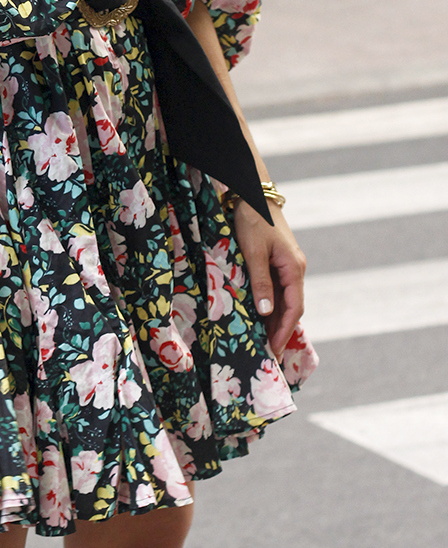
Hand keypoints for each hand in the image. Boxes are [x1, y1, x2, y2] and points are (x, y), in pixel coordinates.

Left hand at [232, 202, 306, 359]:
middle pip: (291, 307)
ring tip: (264, 342)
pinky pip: (277, 289)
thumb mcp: (253, 252)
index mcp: (294, 268)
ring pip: (284, 300)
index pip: (294, 308)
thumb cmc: (253, 220)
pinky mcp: (277, 261)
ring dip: (275, 320)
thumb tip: (268, 313)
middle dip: (280, 331)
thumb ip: (261, 282)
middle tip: (270, 355)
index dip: (284, 331)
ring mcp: (287, 265)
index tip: (275, 351)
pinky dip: (270, 305)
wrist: (253, 192)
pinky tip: (261, 316)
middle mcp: (294, 269)